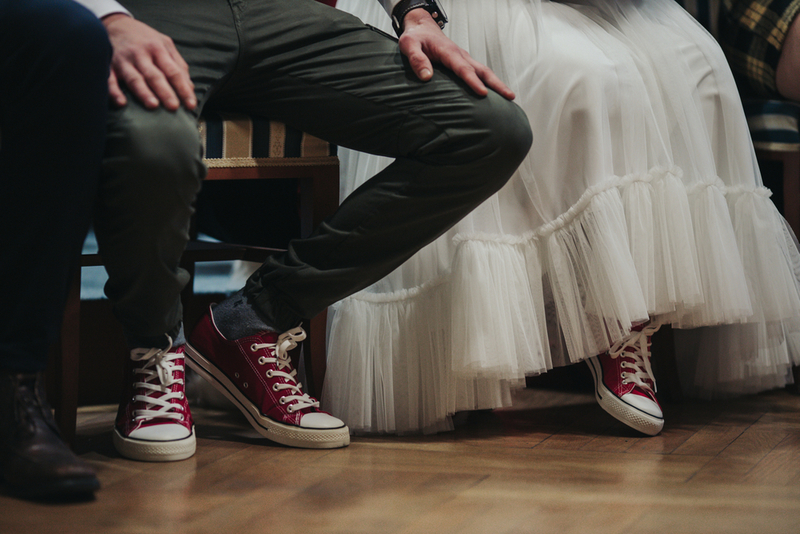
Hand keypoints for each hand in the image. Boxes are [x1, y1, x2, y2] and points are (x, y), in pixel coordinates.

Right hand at [102, 14, 195, 109]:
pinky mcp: (108, 65)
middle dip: (165, 92)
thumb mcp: (165, 44)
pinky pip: (110, 79)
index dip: (183, 88)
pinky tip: (121, 103)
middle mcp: (141, 55)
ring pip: (134, 78)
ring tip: (153, 105)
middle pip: (154, 75)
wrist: (115, 24)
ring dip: (143, 92)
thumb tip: (190, 88)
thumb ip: (178, 65)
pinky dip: (114, 91)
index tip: (191, 105)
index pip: (173, 71)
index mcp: (157, 49)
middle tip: (174, 107)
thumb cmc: (146, 38)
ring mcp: (123, 60)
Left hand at [398, 10, 514, 99]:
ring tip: (509, 97)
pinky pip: (478, 72)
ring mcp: (463, 58)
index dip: (473, 81)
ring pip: (484, 71)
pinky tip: (493, 93)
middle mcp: (460, 55)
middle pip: (482, 70)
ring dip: (497, 83)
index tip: (483, 93)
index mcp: (448, 52)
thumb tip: (426, 76)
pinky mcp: (463, 62)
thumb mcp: (409, 45)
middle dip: (497, 84)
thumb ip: (416, 59)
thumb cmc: (415, 36)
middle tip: (510, 96)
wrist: (421, 26)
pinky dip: (488, 82)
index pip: (463, 69)